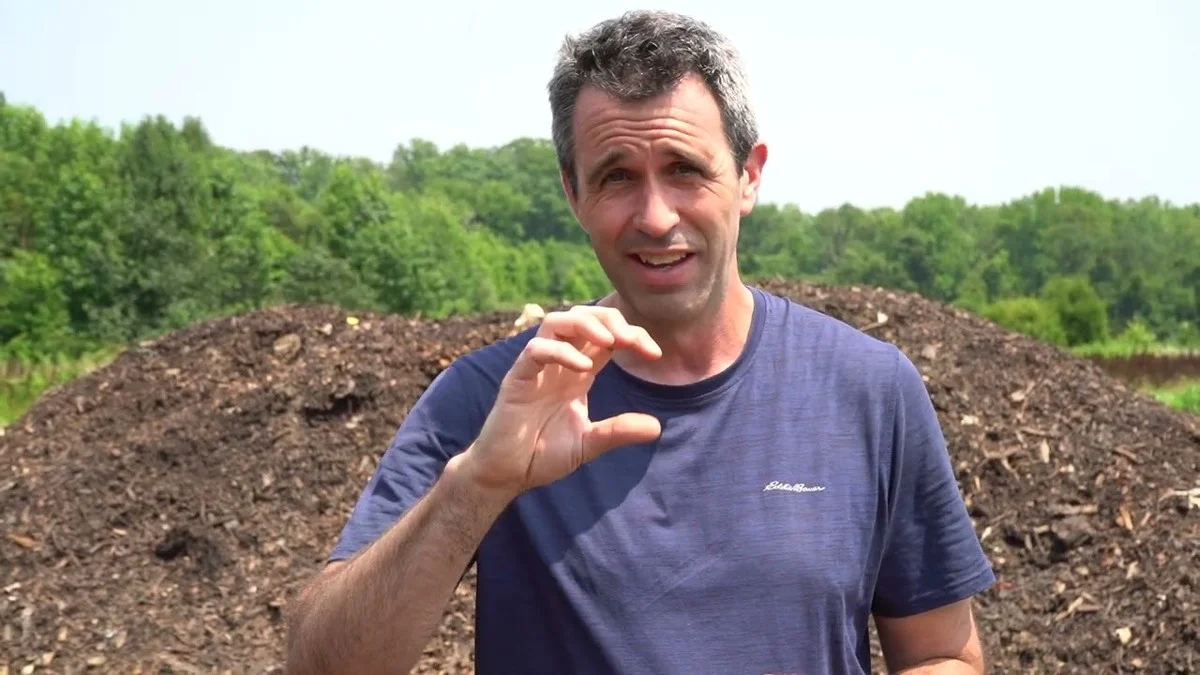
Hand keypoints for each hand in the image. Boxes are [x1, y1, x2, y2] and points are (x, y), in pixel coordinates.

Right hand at [456, 305, 662, 498]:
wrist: (506, 474)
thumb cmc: (541, 454)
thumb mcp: (588, 443)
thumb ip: (617, 431)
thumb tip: (656, 427)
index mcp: (577, 372)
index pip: (606, 336)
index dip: (632, 335)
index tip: (654, 353)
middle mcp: (558, 363)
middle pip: (582, 317)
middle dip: (611, 320)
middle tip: (632, 341)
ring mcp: (536, 368)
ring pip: (557, 322)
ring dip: (586, 324)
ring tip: (610, 342)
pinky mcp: (517, 379)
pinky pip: (536, 350)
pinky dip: (561, 352)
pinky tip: (583, 369)